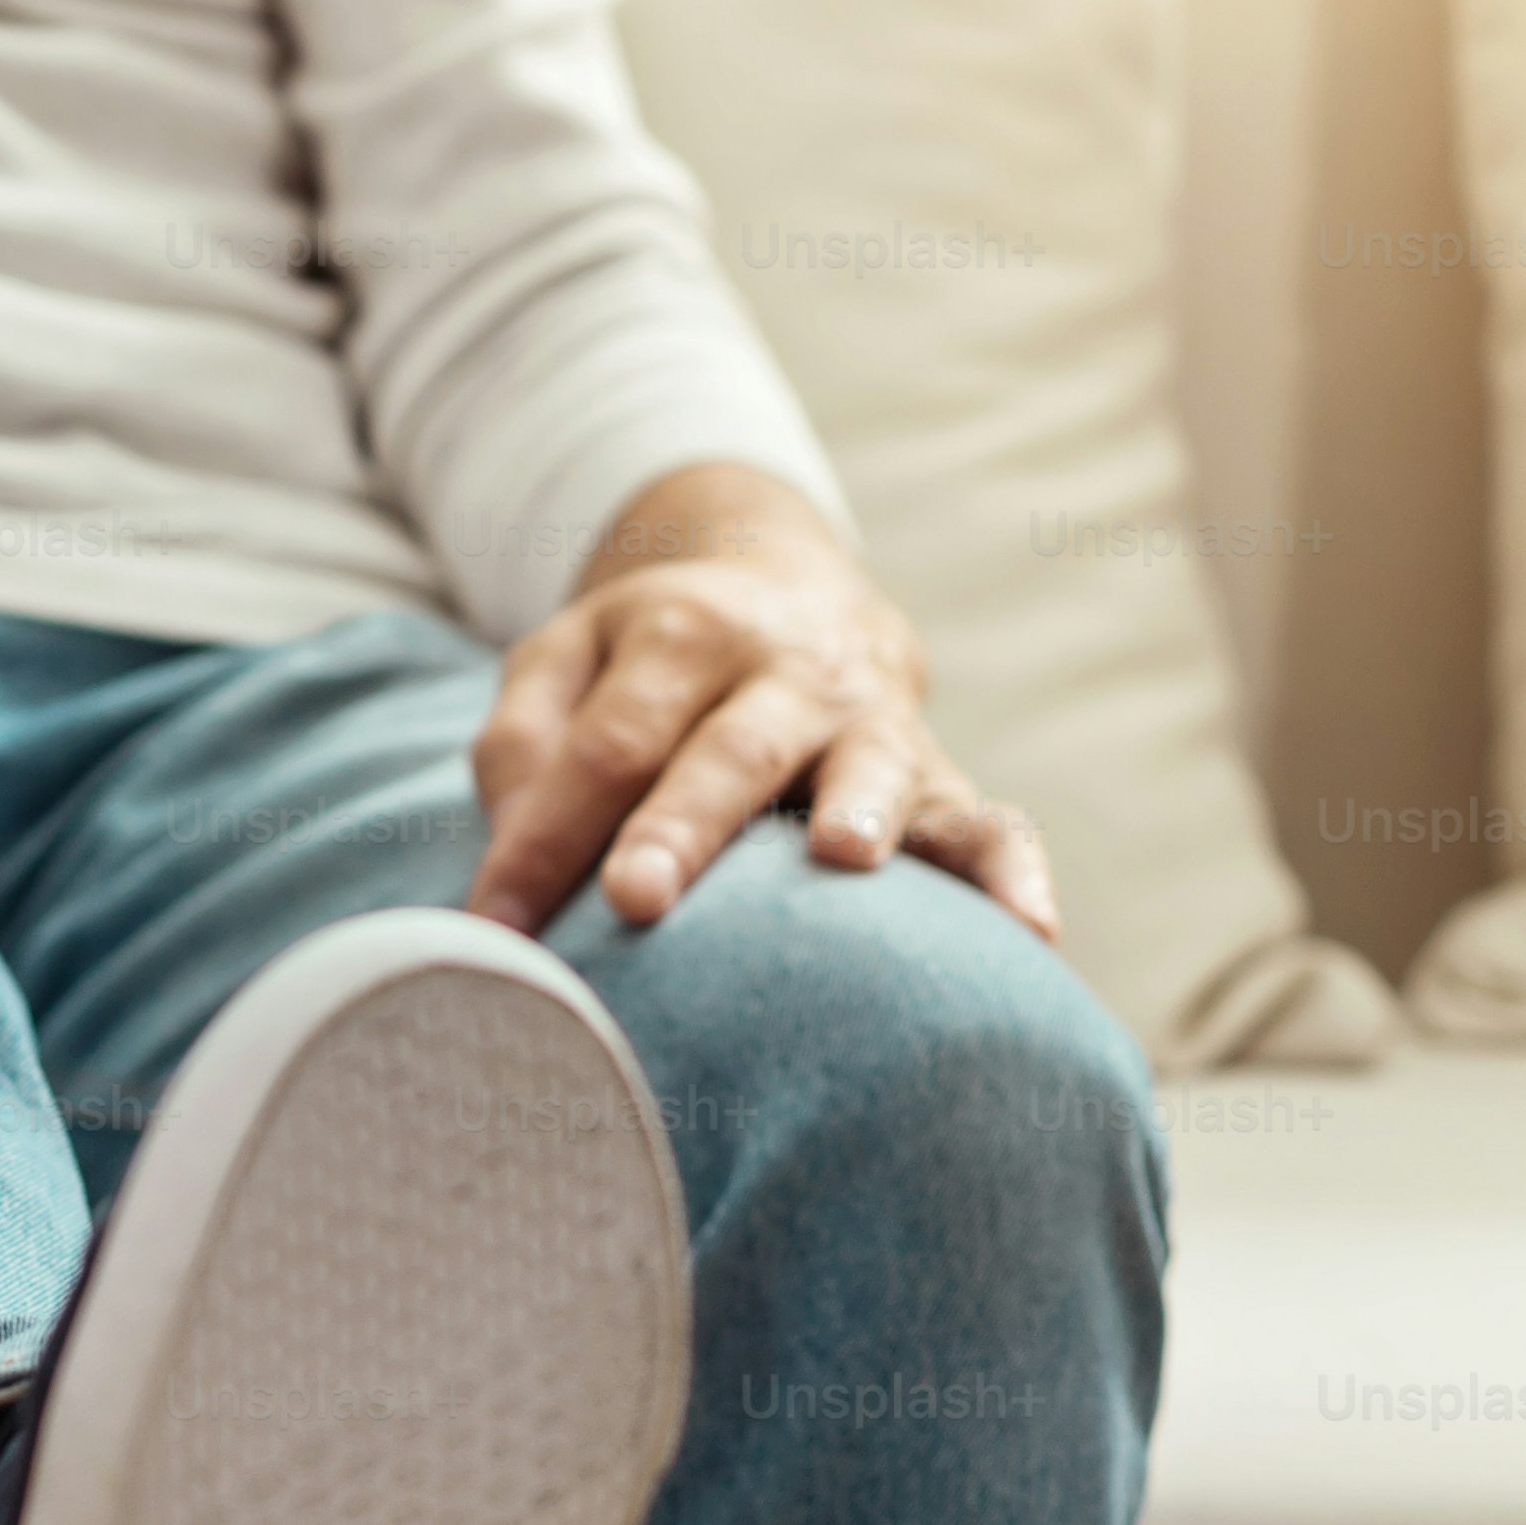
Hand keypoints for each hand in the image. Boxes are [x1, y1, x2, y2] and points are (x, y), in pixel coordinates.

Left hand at [466, 465, 1055, 939]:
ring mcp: (870, 722)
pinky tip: (1030, 931)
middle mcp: (783, 672)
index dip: (544, 836)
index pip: (605, 745)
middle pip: (724, 755)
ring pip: (869, 767)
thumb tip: (511, 854)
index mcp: (679, 636)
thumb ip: (522, 745)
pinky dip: (1012, 869)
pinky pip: (989, 818)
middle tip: (634, 899)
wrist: (798, 594)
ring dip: (859, 811)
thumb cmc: (654, 663)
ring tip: (842, 857)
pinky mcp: (938, 773)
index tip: (495, 926)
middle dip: (680, 829)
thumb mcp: (566, 661)